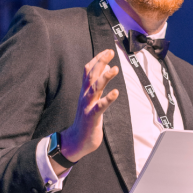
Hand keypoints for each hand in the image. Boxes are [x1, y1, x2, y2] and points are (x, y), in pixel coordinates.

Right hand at [50, 49, 118, 173]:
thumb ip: (97, 85)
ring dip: (104, 78)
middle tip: (110, 52)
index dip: (97, 60)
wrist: (76, 141)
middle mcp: (85, 96)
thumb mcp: (91, 100)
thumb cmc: (87, 119)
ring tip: (115, 69)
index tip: (107, 50)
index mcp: (85, 91)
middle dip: (100, 62)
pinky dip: (107, 99)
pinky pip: (100, 107)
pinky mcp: (91, 117)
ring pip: (94, 88)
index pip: (88, 71)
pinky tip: (116, 93)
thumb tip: (106, 68)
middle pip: (91, 75)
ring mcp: (87, 106)